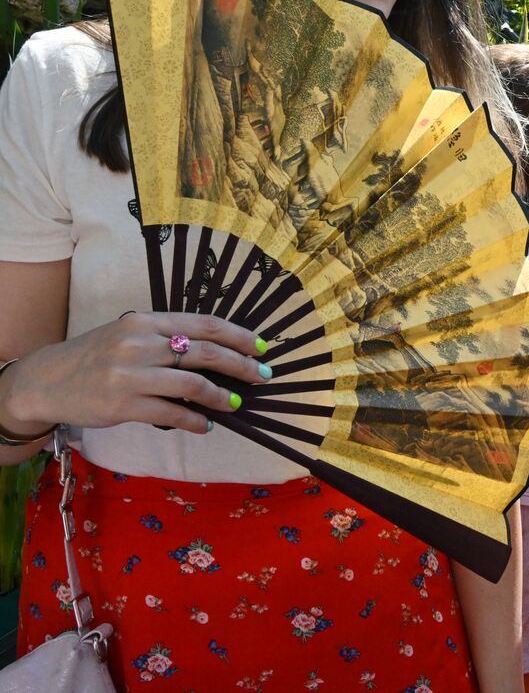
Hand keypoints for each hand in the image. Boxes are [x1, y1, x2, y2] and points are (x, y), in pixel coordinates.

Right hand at [1, 312, 267, 435]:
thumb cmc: (97, 355)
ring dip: (222, 396)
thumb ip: (167, 336)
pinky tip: (205, 425)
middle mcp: (140, 344)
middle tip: (262, 376)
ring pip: (193, 384)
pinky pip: (171, 413)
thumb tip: (219, 350)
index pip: (205, 324)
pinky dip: (194, 421)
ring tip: (235, 403)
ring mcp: (131, 375)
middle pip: (206, 352)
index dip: (238, 336)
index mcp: (147, 322)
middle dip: (241, 365)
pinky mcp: (123, 405)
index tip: (261, 347)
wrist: (48, 380)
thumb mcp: (129, 333)